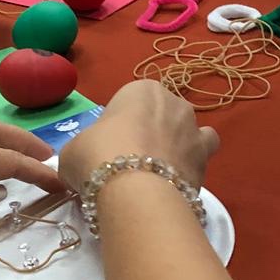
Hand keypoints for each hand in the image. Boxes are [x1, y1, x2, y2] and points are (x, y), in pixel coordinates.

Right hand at [60, 82, 218, 191]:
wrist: (134, 190)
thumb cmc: (97, 156)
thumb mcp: (73, 150)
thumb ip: (82, 151)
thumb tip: (80, 167)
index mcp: (142, 89)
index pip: (130, 103)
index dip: (118, 127)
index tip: (108, 148)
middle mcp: (174, 102)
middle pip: (161, 117)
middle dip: (150, 135)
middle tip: (130, 162)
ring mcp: (194, 129)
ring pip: (187, 134)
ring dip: (176, 147)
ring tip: (157, 173)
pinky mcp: (207, 159)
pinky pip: (201, 158)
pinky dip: (190, 167)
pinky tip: (175, 182)